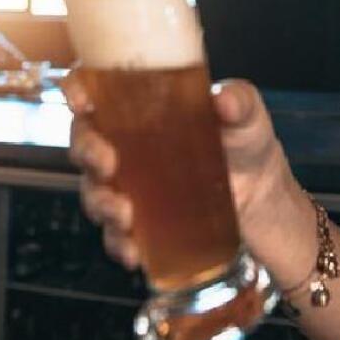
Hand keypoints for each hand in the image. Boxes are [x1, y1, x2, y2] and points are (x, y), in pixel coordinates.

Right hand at [61, 73, 294, 270]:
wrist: (263, 195)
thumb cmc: (245, 142)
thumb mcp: (247, 114)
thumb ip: (239, 102)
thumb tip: (224, 100)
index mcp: (142, 106)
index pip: (95, 89)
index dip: (77, 89)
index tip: (81, 99)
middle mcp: (125, 143)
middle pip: (84, 142)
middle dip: (87, 153)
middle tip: (107, 164)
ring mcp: (129, 184)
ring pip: (94, 191)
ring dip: (101, 204)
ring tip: (126, 214)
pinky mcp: (140, 221)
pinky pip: (115, 234)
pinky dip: (119, 243)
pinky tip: (134, 250)